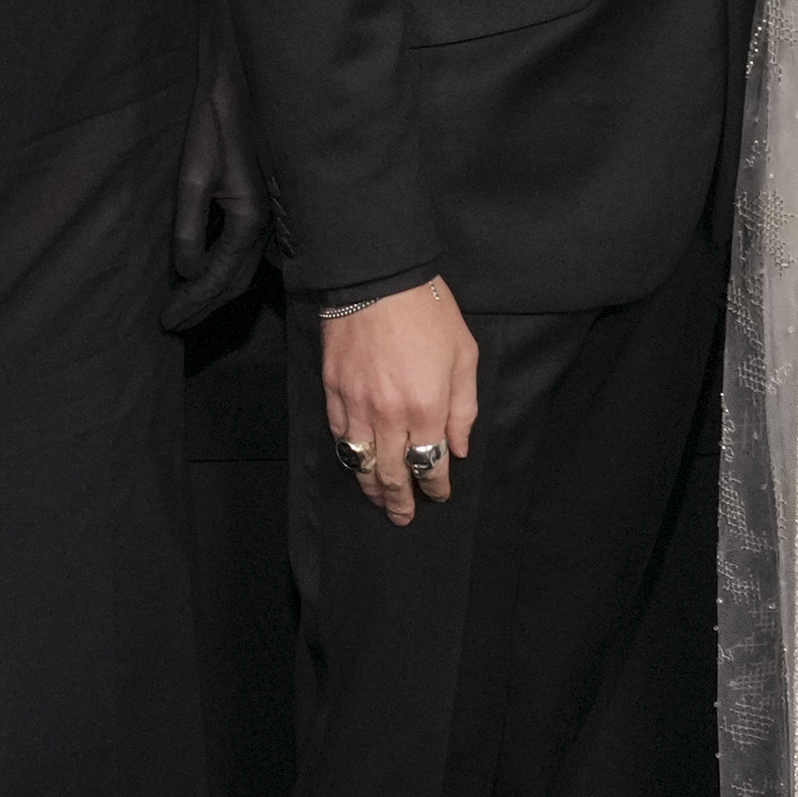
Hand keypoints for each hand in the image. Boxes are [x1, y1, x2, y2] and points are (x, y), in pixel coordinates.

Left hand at [163, 45, 266, 330]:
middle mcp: (265, 221)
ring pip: (243, 267)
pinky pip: (245, 248)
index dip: (191, 302)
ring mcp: (267, 212)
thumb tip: (185, 270)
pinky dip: (224, 267)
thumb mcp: (193, 174)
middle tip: (173, 323)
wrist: (239, 80)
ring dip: (215, 289)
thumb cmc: (214, 121)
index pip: (218, 277)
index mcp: (249, 218)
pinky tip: (204, 268)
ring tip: (185, 304)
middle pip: (235, 281)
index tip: (167, 322)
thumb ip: (189, 227)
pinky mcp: (261, 200)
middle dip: (203, 304)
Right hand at [318, 276, 475, 518]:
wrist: (378, 279)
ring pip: (361, 462)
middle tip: (404, 517)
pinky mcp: (333, 390)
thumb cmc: (429, 312)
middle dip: (400, 501)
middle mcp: (389, 415)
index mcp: (427, 408)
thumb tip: (458, 448)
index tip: (439, 495)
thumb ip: (463, 408)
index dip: (435, 486)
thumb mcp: (464, 357)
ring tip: (378, 501)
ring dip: (371, 487)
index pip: (430, 464)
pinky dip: (350, 454)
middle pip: (392, 474)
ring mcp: (356, 404)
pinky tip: (357, 462)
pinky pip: (340, 435)